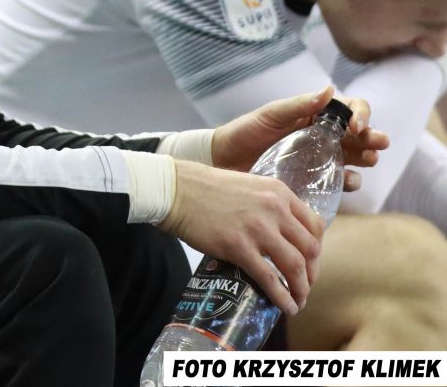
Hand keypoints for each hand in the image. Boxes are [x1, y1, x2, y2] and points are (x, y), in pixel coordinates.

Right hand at [159, 160, 324, 314]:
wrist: (175, 190)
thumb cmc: (206, 188)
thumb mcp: (249, 186)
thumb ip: (268, 203)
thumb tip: (280, 229)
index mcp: (279, 192)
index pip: (315, 226)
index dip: (317, 249)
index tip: (310, 262)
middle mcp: (274, 209)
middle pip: (310, 249)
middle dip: (312, 272)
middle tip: (304, 284)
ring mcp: (257, 228)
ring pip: (295, 266)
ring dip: (301, 288)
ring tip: (298, 299)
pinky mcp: (238, 246)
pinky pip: (269, 278)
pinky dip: (282, 296)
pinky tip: (285, 306)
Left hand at [211, 86, 388, 190]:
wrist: (224, 160)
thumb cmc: (245, 132)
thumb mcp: (270, 115)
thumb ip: (298, 105)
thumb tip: (330, 90)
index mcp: (314, 116)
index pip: (347, 110)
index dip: (359, 115)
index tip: (357, 125)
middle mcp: (322, 136)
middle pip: (358, 135)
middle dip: (372, 137)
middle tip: (379, 142)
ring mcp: (320, 159)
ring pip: (354, 158)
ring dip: (366, 158)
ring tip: (368, 160)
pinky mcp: (314, 180)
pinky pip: (339, 181)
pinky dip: (349, 181)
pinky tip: (348, 181)